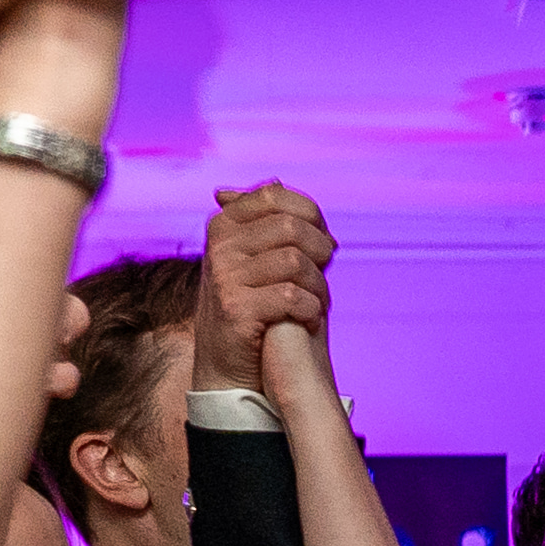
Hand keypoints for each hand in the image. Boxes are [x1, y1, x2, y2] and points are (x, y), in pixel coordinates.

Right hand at [193, 184, 326, 392]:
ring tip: (318, 301)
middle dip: (319, 250)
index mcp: (224, 224)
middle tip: (325, 273)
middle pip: (290, 226)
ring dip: (318, 285)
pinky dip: (310, 308)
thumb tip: (277, 179)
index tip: (322, 242)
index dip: (310, 214)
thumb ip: (265, 221)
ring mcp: (224, 276)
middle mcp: (219, 244)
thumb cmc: (249, 307)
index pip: (275, 195)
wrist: (227, 366)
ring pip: (296, 262)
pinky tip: (309, 318)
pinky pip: (292, 296)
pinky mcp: (236, 308)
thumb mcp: (251, 257)